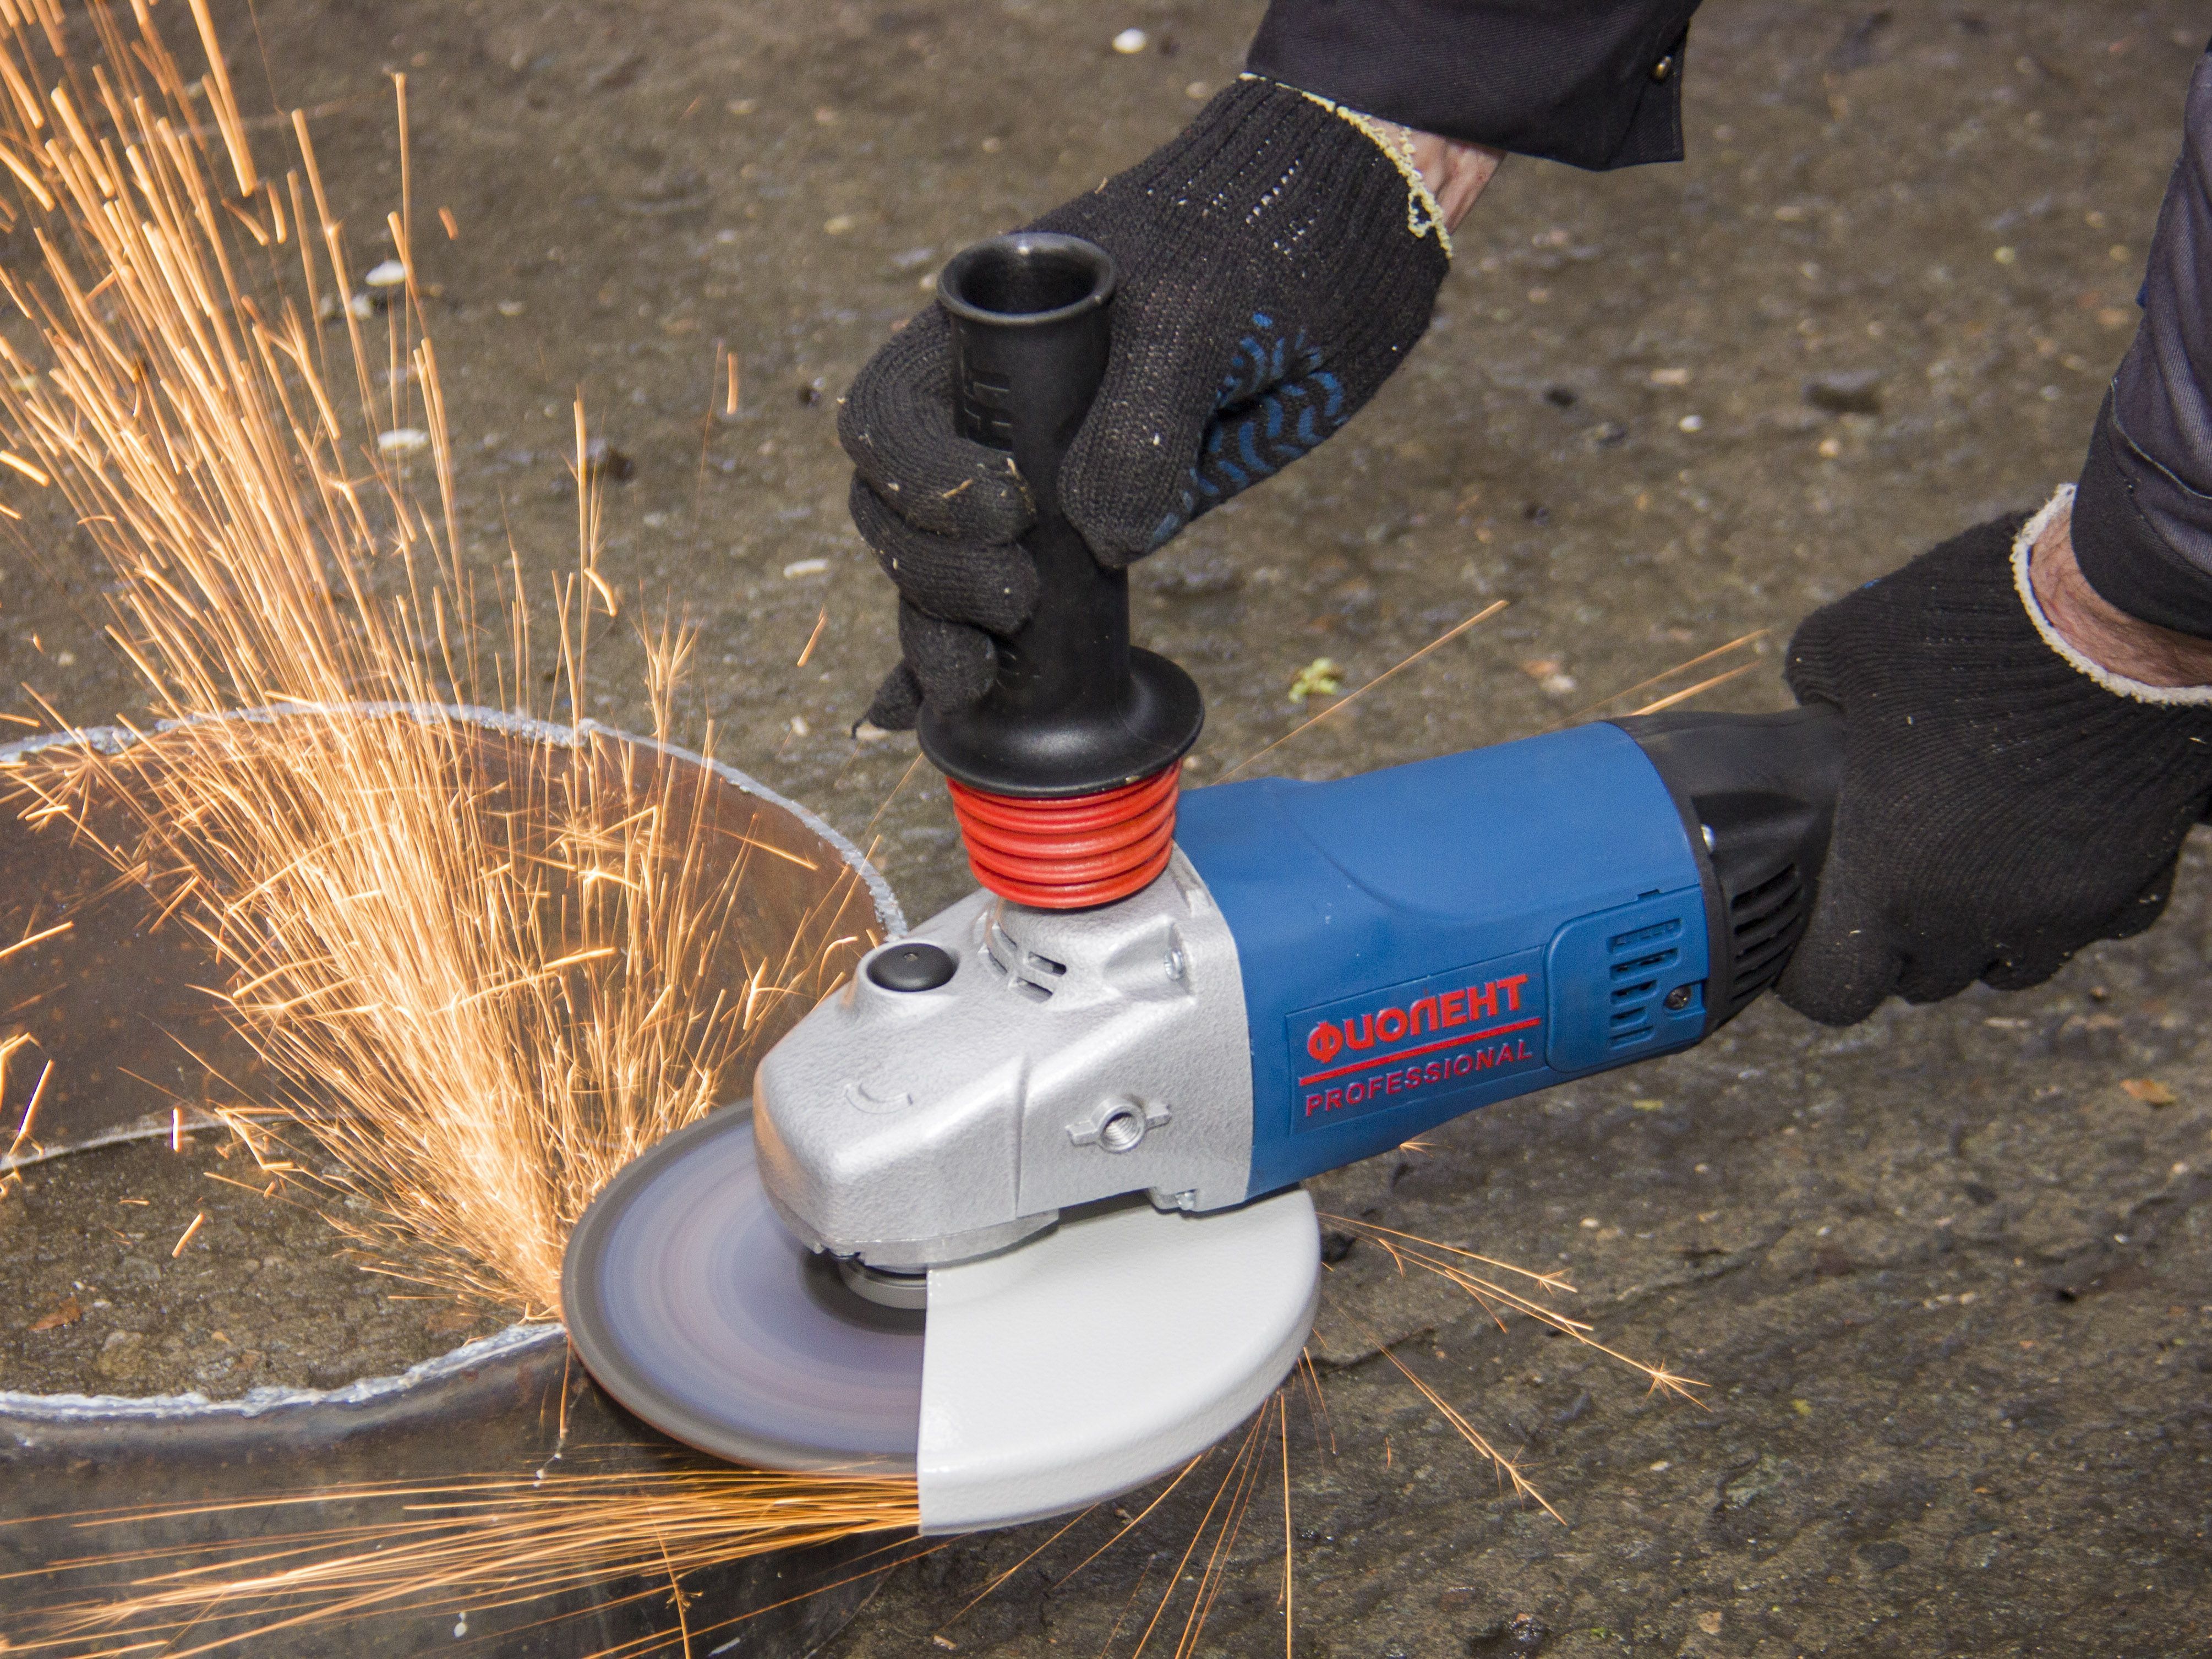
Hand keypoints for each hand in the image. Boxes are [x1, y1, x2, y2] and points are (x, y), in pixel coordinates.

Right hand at [841, 78, 1489, 729]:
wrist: (1324, 246)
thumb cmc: (1253, 254)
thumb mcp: (1203, 318)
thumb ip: (1146, 418)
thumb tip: (1102, 539)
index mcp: (980, 342)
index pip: (889, 419)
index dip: (922, 477)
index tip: (1009, 510)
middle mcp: (986, 414)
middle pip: (893, 509)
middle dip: (930, 573)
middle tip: (1014, 605)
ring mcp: (1027, 479)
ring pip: (933, 568)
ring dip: (935, 632)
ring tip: (979, 681)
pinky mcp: (1074, 538)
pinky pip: (988, 603)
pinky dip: (941, 659)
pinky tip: (912, 716)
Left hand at [1777, 499, 2211, 1025]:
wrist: (2112, 616)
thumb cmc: (1963, 629)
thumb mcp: (1840, 649)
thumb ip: (1812, 706)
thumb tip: (1809, 717)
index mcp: (1883, 879)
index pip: (1832, 990)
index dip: (1813, 968)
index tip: (1814, 932)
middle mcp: (1968, 916)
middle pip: (1920, 979)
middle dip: (1897, 944)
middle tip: (1888, 884)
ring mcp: (2057, 908)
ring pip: (2008, 968)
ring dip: (1978, 934)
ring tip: (1964, 874)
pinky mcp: (2129, 882)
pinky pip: (2093, 926)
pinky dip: (2067, 902)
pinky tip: (2049, 850)